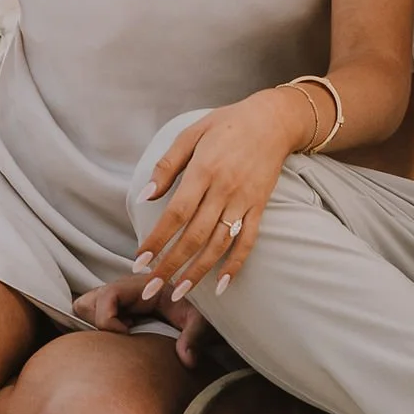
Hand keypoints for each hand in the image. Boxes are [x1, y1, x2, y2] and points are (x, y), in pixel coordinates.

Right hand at [73, 274, 210, 366]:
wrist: (203, 302)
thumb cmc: (200, 308)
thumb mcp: (202, 320)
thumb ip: (194, 336)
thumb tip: (187, 360)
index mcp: (142, 285)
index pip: (107, 296)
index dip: (109, 321)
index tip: (128, 337)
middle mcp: (125, 288)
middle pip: (88, 301)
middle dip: (98, 324)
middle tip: (123, 338)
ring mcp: (118, 297)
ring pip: (84, 306)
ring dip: (95, 324)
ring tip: (120, 336)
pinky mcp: (117, 306)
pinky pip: (91, 312)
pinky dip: (98, 326)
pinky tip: (122, 335)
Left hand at [134, 88, 315, 304]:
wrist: (273, 120)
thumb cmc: (226, 124)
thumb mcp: (192, 133)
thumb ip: (167, 165)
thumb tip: (145, 195)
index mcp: (203, 169)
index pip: (176, 213)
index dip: (157, 239)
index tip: (140, 260)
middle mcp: (224, 189)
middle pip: (194, 236)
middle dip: (170, 265)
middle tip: (151, 288)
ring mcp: (244, 201)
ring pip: (219, 245)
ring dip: (198, 272)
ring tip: (178, 292)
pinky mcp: (259, 208)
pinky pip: (248, 242)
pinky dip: (235, 265)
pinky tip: (222, 285)